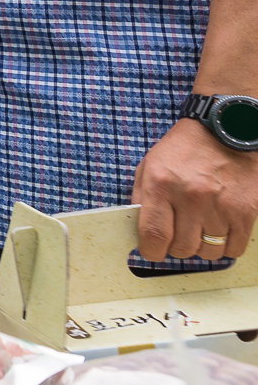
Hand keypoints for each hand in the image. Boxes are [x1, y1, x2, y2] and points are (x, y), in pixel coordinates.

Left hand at [133, 118, 257, 259]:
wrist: (226, 131)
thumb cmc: (183, 150)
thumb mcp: (150, 165)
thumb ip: (142, 198)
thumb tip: (139, 231)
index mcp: (162, 185)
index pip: (154, 235)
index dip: (151, 252)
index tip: (152, 252)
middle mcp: (191, 198)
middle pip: (182, 248)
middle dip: (177, 247)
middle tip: (178, 234)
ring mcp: (221, 206)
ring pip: (209, 252)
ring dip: (202, 247)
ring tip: (200, 230)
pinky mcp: (246, 212)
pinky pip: (234, 248)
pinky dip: (226, 246)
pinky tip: (220, 231)